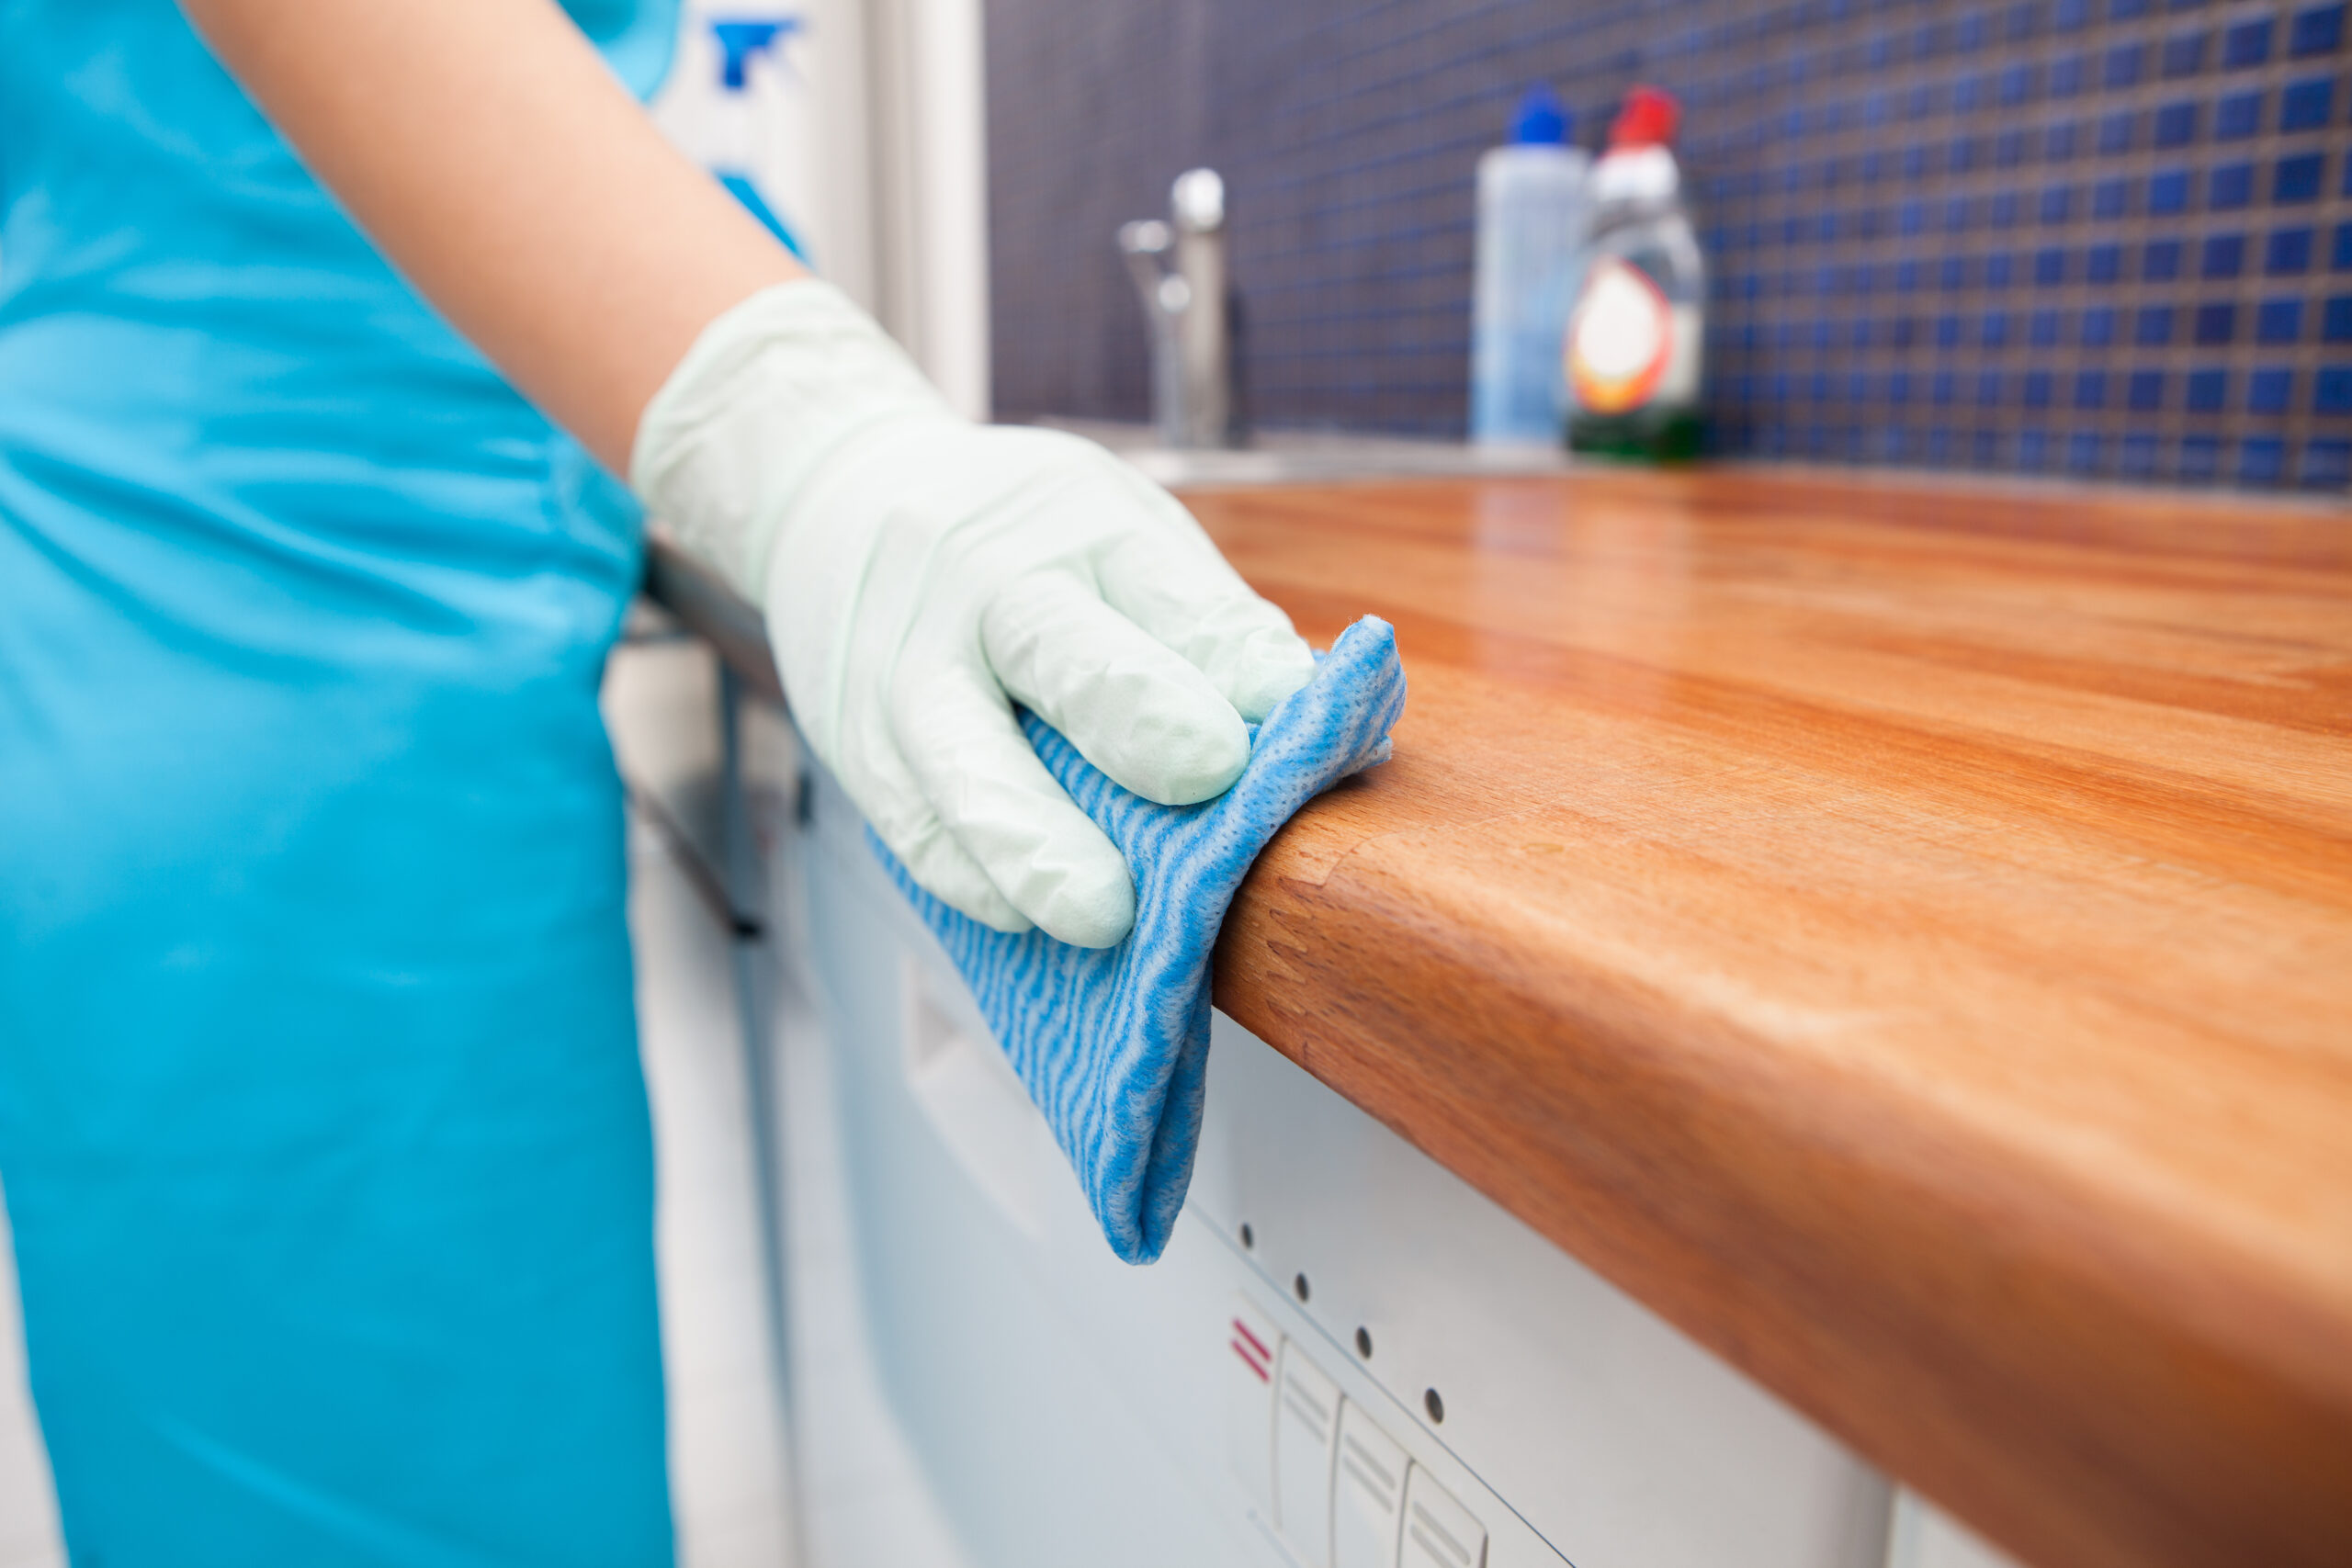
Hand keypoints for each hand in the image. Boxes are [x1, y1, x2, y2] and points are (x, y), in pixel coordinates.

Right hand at [633, 282, 1314, 946]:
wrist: (833, 495)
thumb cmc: (1022, 538)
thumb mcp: (1116, 528)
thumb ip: (1203, 623)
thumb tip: (1321, 724)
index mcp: (1084, 528)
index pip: (1169, 591)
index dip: (1231, 653)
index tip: (1290, 704)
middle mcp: (989, 587)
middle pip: (1061, 651)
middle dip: (1137, 714)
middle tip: (1207, 774)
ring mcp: (910, 667)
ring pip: (964, 759)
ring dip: (1035, 841)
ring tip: (1101, 914)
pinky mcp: (855, 741)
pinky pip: (909, 822)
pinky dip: (968, 874)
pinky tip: (1020, 917)